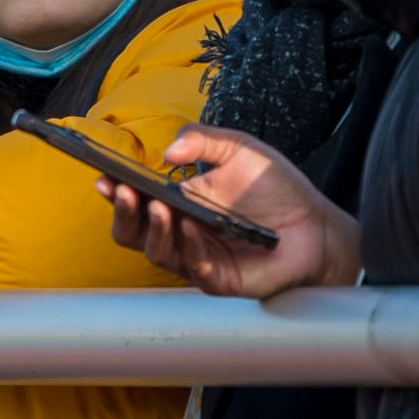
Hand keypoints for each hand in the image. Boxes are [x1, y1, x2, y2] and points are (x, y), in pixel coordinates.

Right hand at [97, 123, 361, 298]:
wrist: (315, 223)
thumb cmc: (274, 189)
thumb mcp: (237, 149)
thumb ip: (202, 140)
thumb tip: (168, 152)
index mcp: (176, 204)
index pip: (134, 204)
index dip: (114, 192)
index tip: (103, 176)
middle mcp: (179, 234)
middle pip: (132, 233)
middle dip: (123, 212)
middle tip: (123, 190)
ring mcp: (197, 259)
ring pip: (157, 252)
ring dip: (153, 229)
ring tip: (158, 206)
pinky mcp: (219, 279)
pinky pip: (195, 267)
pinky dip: (190, 247)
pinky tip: (191, 227)